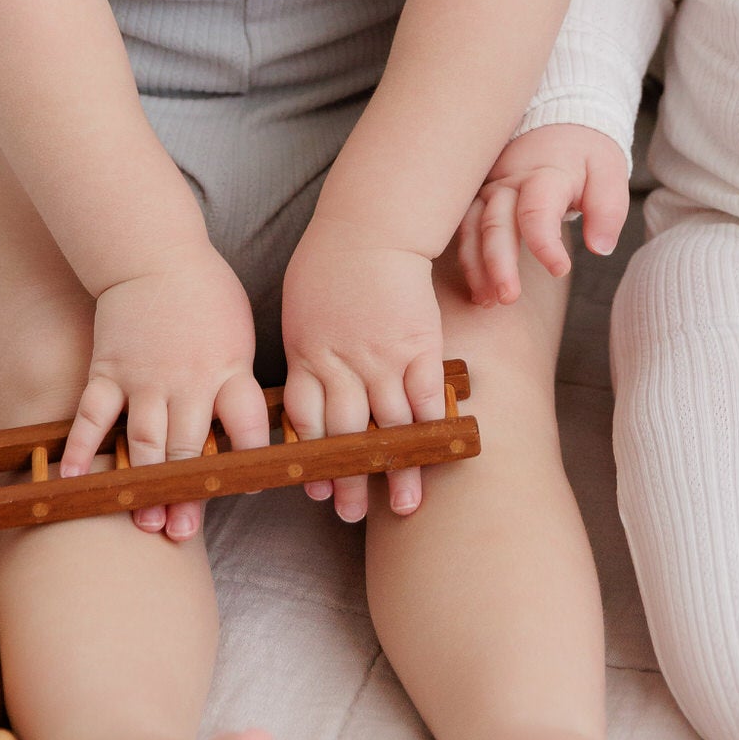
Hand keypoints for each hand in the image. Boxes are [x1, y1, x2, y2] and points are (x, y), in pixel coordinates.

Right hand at [61, 254, 268, 543]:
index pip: (249, 425)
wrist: (154, 253)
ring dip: (143, 483)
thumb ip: (238, 383)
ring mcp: (145, 378)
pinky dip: (82, 448)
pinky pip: (92, 414)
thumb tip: (251, 430)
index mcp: (230, 370)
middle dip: (186, 493)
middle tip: (181, 530)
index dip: (252, 460)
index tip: (251, 487)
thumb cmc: (205, 294)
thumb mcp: (239, 334)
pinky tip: (72, 478)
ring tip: (143, 520)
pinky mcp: (109, 370)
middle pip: (191, 447)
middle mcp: (189, 380)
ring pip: (144, 441)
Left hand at [281, 235, 446, 523]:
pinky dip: (432, 428)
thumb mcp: (301, 309)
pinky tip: (437, 453)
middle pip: (346, 435)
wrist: (372, 224)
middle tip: (351, 514)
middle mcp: (342, 363)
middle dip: (350, 479)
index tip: (316, 489)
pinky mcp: (419, 346)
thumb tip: (306, 390)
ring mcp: (382, 357)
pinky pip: (428, 397)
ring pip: (391, 426)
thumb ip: (305, 354)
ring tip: (405, 505)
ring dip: (399, 469)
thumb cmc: (331, 262)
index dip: (312, 459)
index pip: (306, 422)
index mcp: (306, 356)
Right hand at [455, 125, 630, 306]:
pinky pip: (464, 229)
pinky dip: (467, 260)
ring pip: (471, 227)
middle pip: (495, 222)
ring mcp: (490, 189)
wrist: (559, 123)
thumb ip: (607, 209)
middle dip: (497, 262)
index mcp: (546, 173)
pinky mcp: (478, 198)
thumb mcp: (609, 171)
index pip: (537, 209)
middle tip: (508, 298)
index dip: (545, 244)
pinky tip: (477, 290)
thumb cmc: (585, 154)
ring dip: (476, 266)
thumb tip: (600, 248)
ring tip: (486, 302)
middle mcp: (510, 181)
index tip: (560, 270)